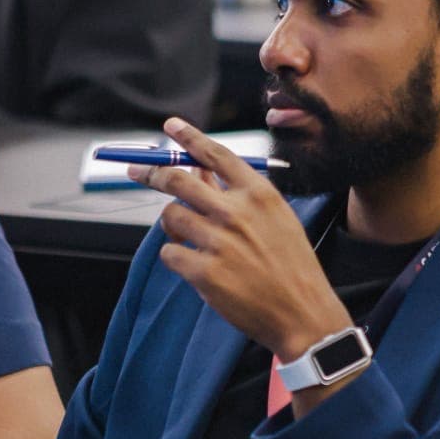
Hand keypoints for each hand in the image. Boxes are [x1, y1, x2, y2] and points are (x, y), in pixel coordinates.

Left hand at [127, 118, 351, 364]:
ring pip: (170, 216)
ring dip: (172, 225)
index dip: (189, 137)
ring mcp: (218, 242)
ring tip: (189, 238)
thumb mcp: (275, 219)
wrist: (302, 312)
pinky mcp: (204, 271)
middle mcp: (236, 212)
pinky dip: (176, 257)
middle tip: (137, 172)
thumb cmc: (290, 265)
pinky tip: (197, 267)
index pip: (216, 154)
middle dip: (153, 173)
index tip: (170, 126)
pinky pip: (169, 252)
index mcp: (258, 194)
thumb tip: (202, 174)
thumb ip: (239, 195)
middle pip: (178, 179)